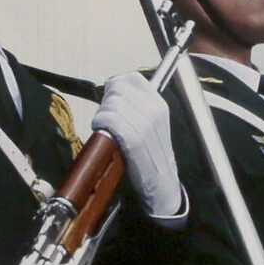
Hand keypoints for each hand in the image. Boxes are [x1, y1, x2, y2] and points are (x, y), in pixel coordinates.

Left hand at [91, 73, 182, 218]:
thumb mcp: (151, 125)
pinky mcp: (135, 139)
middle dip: (106, 103)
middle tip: (107, 120)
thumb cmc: (151, 155)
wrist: (162, 185)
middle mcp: (155, 110)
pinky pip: (110, 120)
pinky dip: (101, 124)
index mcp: (159, 103)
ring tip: (106, 130)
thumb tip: (112, 87)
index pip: (130, 79)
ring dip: (102, 116)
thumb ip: (137, 104)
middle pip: (117, 90)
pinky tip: (103, 134)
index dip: (115, 87)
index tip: (112, 101)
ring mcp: (146, 124)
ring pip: (111, 104)